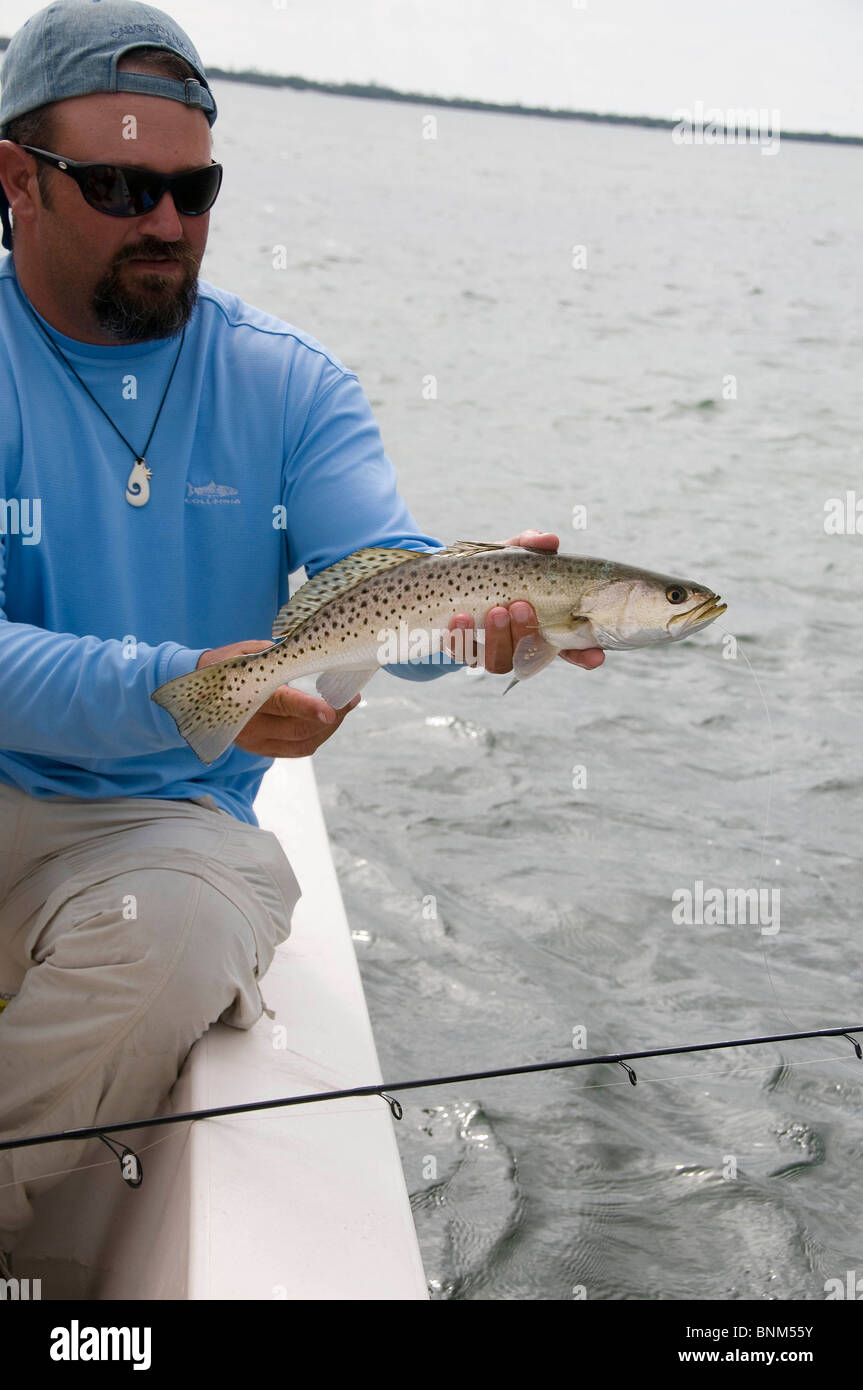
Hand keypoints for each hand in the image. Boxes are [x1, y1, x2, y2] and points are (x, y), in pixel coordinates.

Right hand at [196, 641, 359, 757]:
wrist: (194, 692)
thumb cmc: (225, 664)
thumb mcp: (247, 651)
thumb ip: (276, 655)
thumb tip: (310, 654)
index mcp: (247, 696)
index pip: (284, 705)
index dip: (310, 709)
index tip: (334, 709)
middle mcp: (251, 725)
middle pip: (300, 729)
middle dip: (333, 716)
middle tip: (352, 698)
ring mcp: (255, 742)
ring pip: (302, 743)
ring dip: (328, 729)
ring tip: (344, 709)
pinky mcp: (260, 750)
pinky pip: (296, 750)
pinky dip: (315, 737)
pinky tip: (326, 722)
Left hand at [443, 529, 604, 672]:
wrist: (447, 581)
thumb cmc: (493, 568)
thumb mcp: (512, 553)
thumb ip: (531, 544)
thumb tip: (550, 539)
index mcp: (542, 626)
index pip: (571, 648)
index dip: (585, 655)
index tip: (597, 655)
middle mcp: (520, 645)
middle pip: (530, 653)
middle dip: (526, 631)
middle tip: (520, 606)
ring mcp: (491, 652)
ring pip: (499, 661)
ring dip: (498, 637)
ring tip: (495, 611)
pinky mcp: (462, 652)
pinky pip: (462, 653)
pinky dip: (461, 637)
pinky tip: (460, 617)